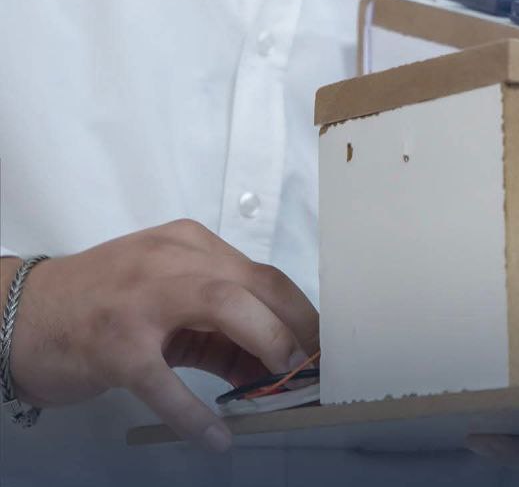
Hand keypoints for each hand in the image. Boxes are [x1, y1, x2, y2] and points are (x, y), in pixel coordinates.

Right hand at [2, 219, 318, 451]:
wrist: (18, 315)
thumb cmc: (101, 306)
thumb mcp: (165, 296)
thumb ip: (217, 320)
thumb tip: (275, 361)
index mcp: (187, 245)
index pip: (262, 274)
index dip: (300, 312)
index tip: (323, 346)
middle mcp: (169, 260)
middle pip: (255, 285)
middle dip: (295, 327)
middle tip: (314, 368)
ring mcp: (141, 300)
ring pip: (225, 308)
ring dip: (266, 346)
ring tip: (281, 386)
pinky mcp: (114, 345)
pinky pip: (166, 383)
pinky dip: (197, 415)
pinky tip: (217, 438)